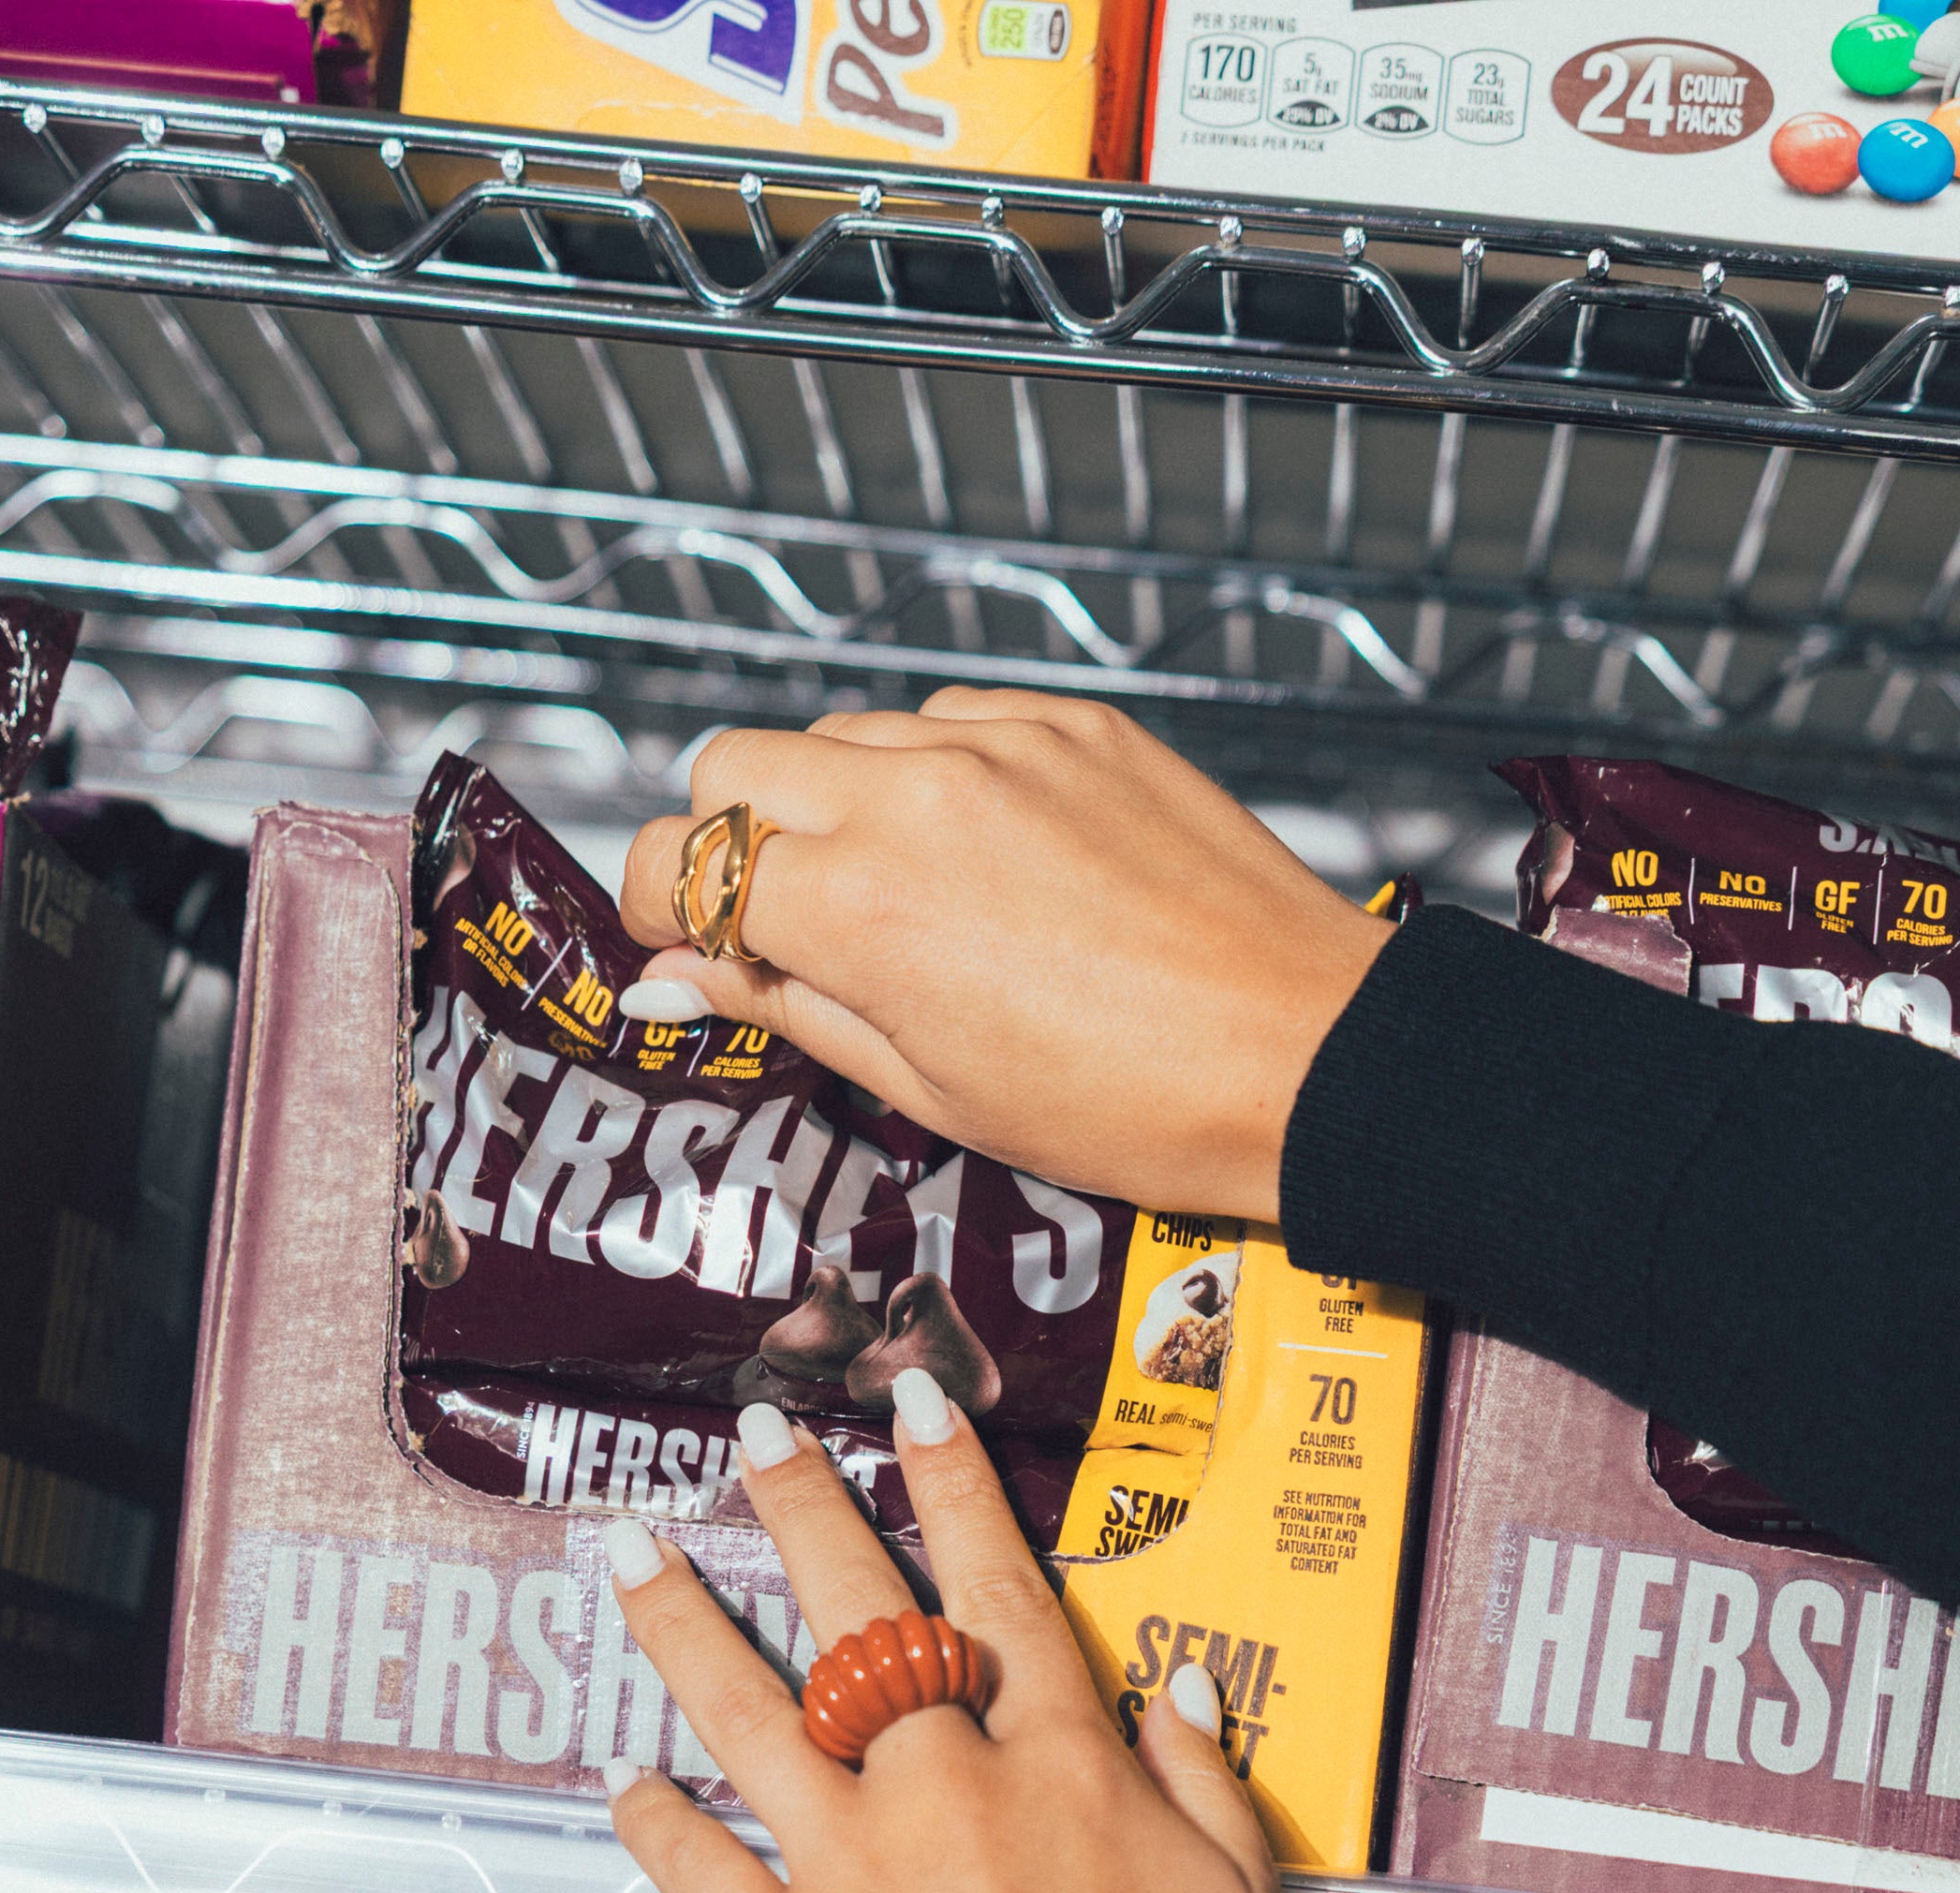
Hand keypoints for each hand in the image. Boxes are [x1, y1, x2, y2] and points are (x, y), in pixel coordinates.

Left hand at [598, 1367, 1303, 1892]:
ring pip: (746, 1710)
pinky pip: (700, 1867)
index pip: (998, 1587)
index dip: (952, 1486)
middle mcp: (943, 1783)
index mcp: (1059, 1761)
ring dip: (679, 1621)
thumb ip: (1202, 1778)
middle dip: (803, 1509)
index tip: (911, 1404)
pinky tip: (617, 1772)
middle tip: (754, 1433)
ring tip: (626, 1549)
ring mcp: (851, 1864)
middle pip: (859, 1617)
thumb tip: (1174, 1686)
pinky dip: (652, 1818)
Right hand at [617, 693, 1388, 1226]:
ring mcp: (999, 743)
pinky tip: (983, 855)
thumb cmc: (1126, 1106)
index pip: (675, 860)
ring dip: (831, 803)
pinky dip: (932, 774)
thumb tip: (678, 979)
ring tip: (895, 896)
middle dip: (725, 839)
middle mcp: (912, 794)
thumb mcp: (931, 1090)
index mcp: (859, 904)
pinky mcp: (1072, 722)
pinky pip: (950, 718)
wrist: (1304, 1055)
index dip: (656, 912)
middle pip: (736, 765)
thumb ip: (792, 1011)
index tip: (681, 952)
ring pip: (841, 734)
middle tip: (774, 922)